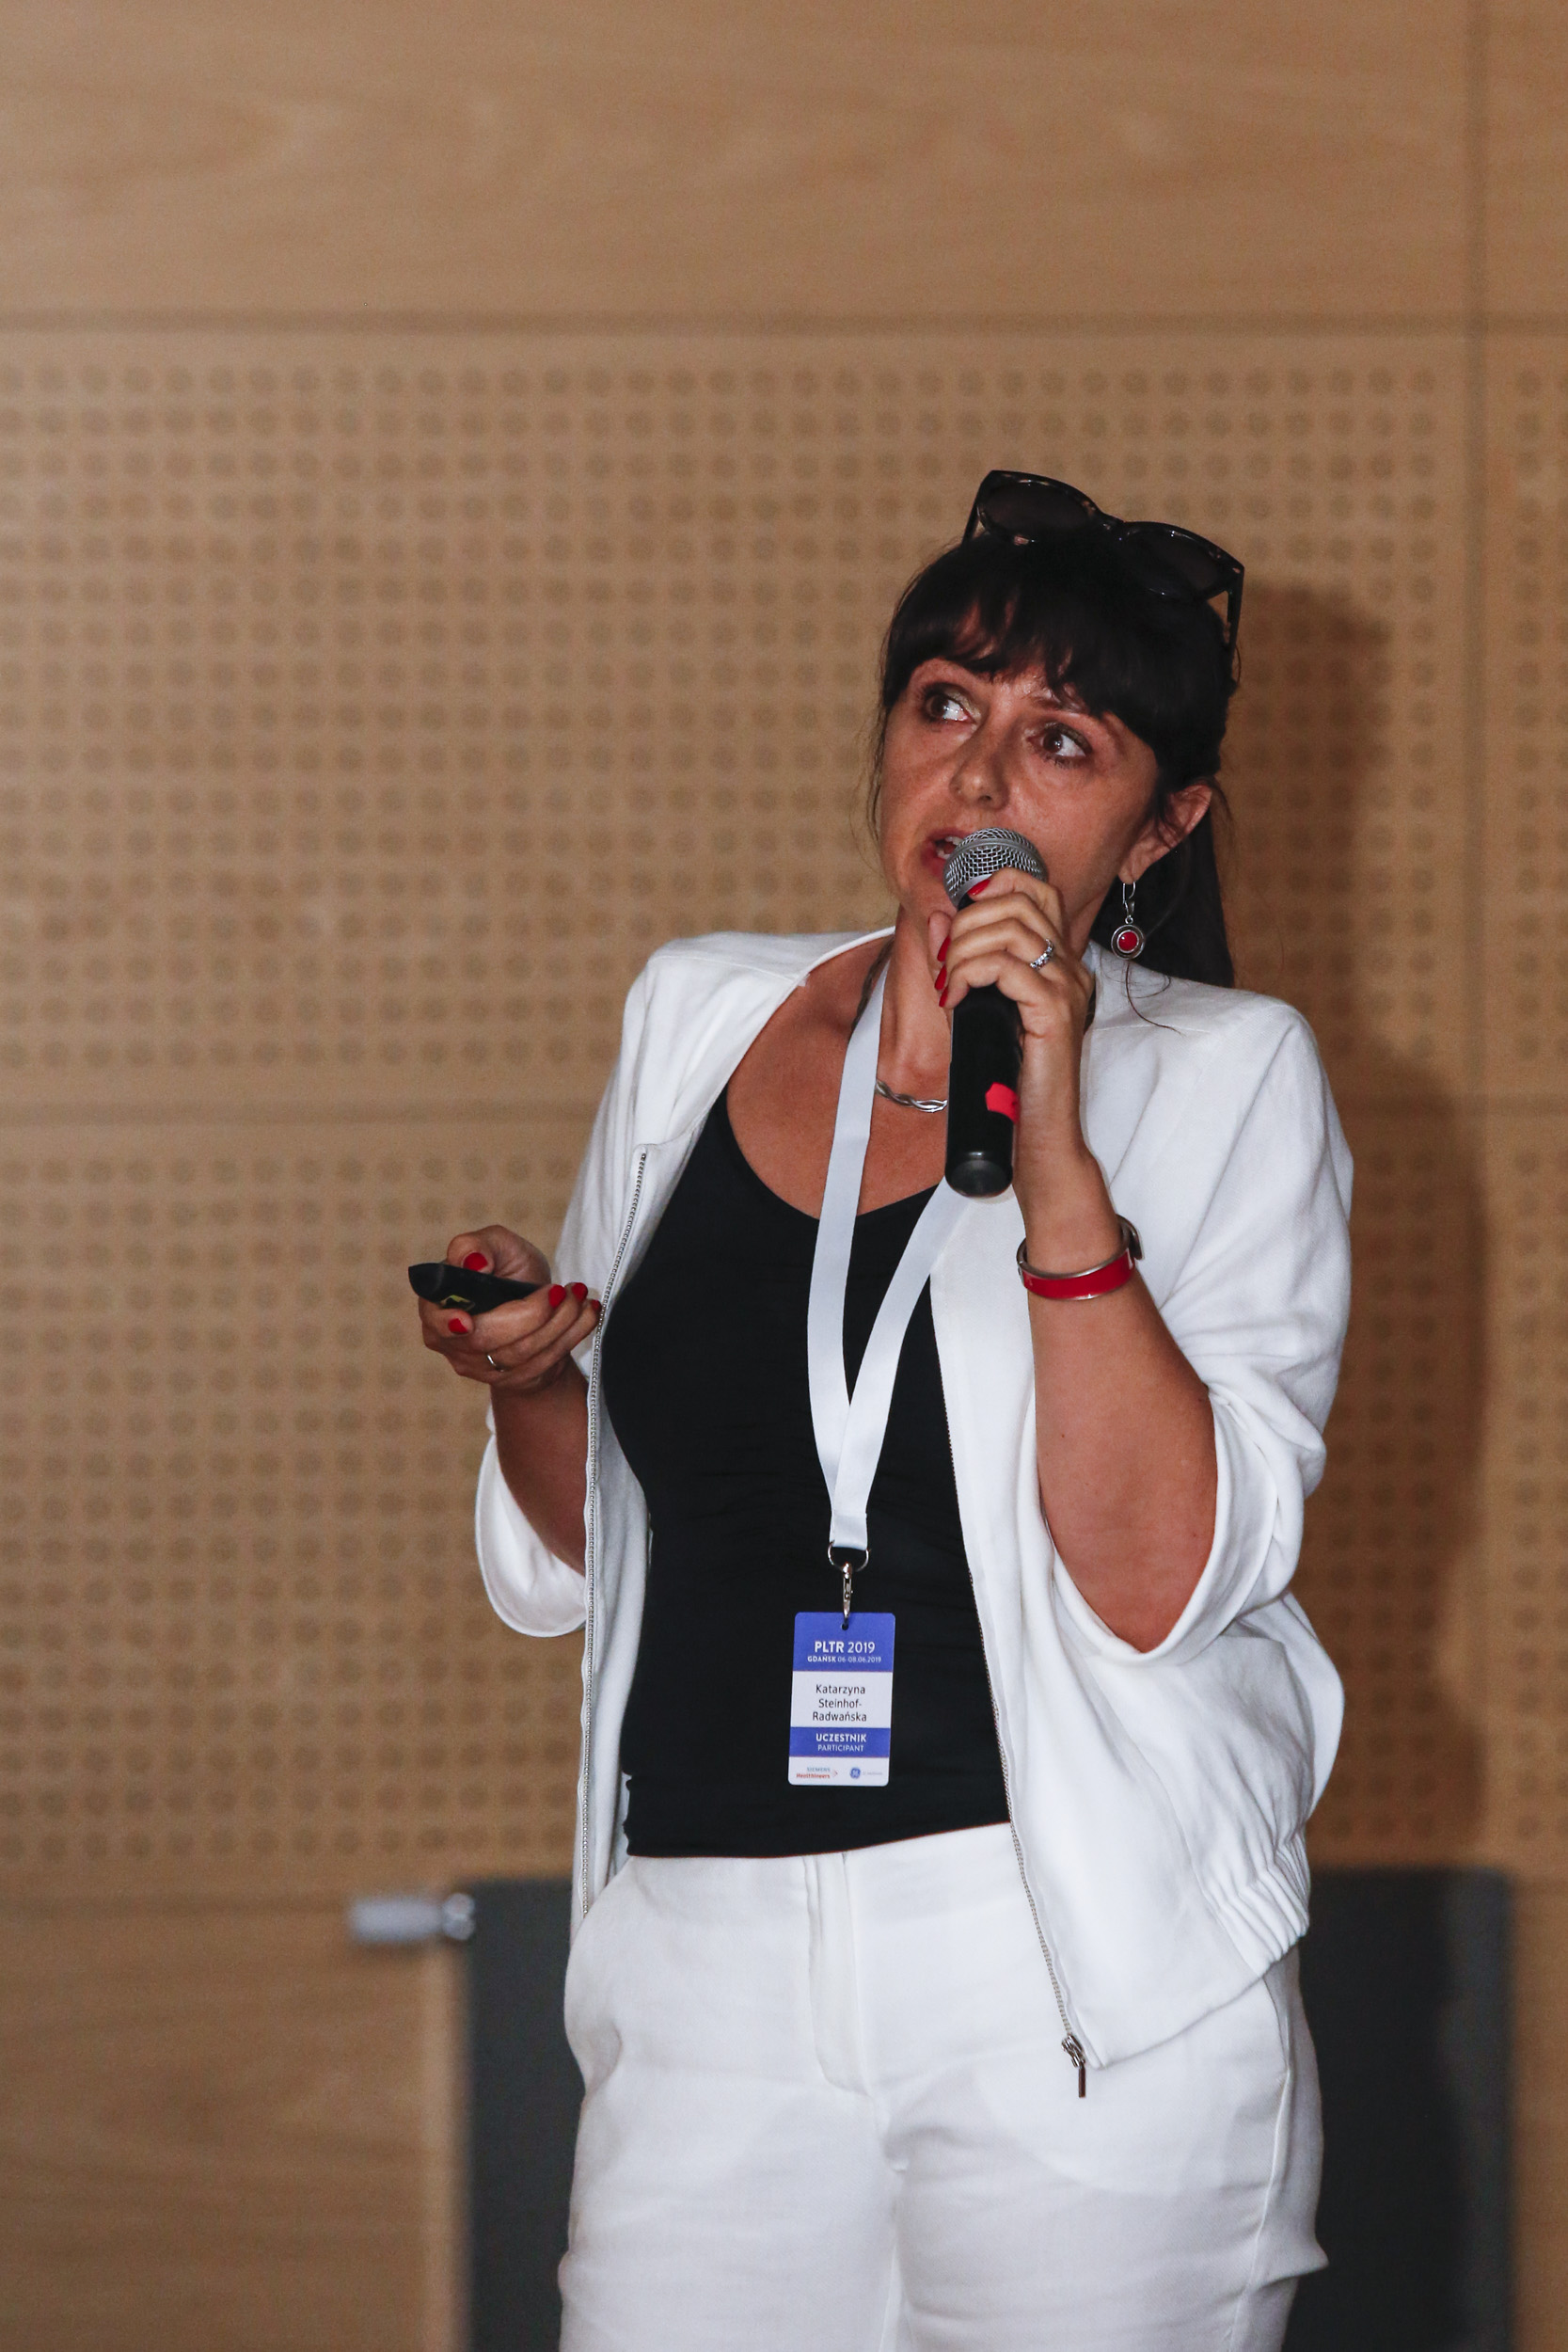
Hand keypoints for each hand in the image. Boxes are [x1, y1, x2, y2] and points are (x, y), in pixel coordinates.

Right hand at [417, 1223, 600, 1394]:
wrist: (538, 1305)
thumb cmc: (508, 1270)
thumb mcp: (496, 1245)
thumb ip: (476, 1245)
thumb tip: (473, 1262)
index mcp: (436, 1307)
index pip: (436, 1324)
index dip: (448, 1325)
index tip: (467, 1322)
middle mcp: (452, 1343)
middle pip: (486, 1340)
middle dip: (531, 1314)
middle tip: (562, 1290)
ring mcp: (480, 1367)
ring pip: (520, 1354)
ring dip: (559, 1323)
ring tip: (580, 1295)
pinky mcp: (512, 1381)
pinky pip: (543, 1364)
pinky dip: (572, 1335)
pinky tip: (588, 1313)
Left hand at [929, 870, 1116, 1256]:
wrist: (1037, 1137)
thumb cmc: (1008, 1082)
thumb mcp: (978, 1012)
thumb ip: (962, 964)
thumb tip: (941, 918)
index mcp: (1058, 964)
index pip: (1036, 890)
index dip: (992, 885)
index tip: (957, 920)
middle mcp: (1070, 969)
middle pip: (1019, 900)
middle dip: (967, 922)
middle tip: (945, 963)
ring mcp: (1067, 989)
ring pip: (1010, 929)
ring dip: (963, 950)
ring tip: (948, 984)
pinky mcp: (1055, 1013)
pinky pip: (1008, 967)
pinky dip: (969, 974)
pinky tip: (955, 999)